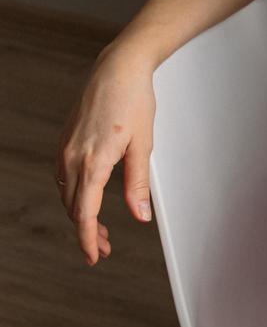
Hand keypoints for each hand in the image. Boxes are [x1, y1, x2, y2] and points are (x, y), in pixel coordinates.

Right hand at [57, 45, 157, 264]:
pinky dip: (75, 196)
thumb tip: (140, 216)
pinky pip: (64, 178)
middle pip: (74, 209)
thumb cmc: (133, 102)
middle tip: (105, 249)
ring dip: (81, 215)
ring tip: (102, 230)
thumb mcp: (143, 145)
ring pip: (67, 195)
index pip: (85, 213)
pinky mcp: (65, 143)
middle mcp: (72, 158)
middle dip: (88, 233)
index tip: (95, 256)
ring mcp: (65, 150)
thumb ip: (138, 184)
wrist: (117, 70)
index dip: (89, 239)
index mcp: (93, 162)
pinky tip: (88, 200)